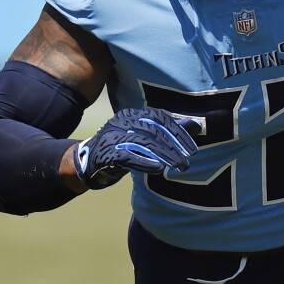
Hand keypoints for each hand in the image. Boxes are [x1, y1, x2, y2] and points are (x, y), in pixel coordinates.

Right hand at [75, 107, 198, 189]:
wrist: (87, 162)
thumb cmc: (122, 149)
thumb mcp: (144, 137)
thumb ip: (167, 132)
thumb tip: (196, 125)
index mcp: (132, 113)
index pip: (160, 118)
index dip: (178, 132)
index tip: (192, 149)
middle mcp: (122, 121)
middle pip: (153, 131)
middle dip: (173, 147)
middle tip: (187, 162)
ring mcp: (112, 136)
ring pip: (143, 143)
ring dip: (164, 156)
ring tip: (178, 167)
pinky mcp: (106, 153)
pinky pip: (128, 157)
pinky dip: (145, 163)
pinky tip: (159, 170)